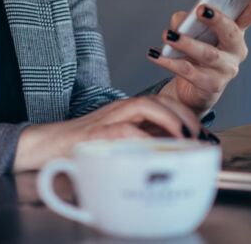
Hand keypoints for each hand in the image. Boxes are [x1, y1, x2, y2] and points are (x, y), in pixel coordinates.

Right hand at [13, 95, 201, 171]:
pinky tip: (157, 148)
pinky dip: (145, 137)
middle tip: (199, 135)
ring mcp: (108, 118)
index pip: (162, 102)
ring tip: (186, 136)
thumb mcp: (118, 141)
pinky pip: (126, 130)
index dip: (186, 113)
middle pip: (159, 99)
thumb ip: (142, 141)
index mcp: (127, 111)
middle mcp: (120, 109)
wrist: (47, 146)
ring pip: (145, 105)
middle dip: (185, 114)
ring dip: (170, 119)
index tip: (203, 132)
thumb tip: (173, 152)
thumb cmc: (84, 147)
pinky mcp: (97, 133)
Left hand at [149, 0, 250, 115]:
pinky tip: (153, 54)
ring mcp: (226, 70)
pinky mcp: (211, 86)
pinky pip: (188, 71)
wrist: (194, 91)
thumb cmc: (196, 53)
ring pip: (207, 54)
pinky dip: (168, 61)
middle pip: (231, 33)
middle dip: (217, 20)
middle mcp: (236, 51)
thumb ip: (188, 21)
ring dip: (187, 43)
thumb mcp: (194, 33)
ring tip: (167, 35)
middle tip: (202, 9)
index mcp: (236, 33)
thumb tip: (180, 20)